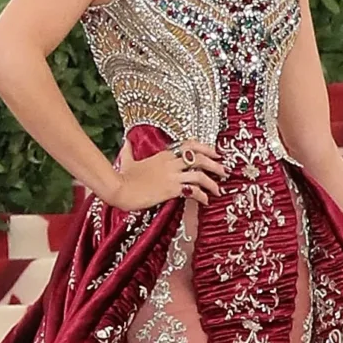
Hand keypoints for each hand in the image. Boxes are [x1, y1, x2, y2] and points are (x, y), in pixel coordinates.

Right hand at [103, 139, 223, 212]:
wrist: (119, 189)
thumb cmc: (122, 177)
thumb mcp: (126, 160)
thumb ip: (128, 150)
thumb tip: (125, 141)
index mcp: (163, 155)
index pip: (189, 145)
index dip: (205, 148)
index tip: (215, 153)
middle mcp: (170, 163)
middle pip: (199, 158)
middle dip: (214, 164)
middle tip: (224, 171)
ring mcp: (171, 175)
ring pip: (199, 174)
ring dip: (212, 182)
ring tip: (218, 190)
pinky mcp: (170, 189)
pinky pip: (192, 190)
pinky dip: (202, 195)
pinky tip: (205, 201)